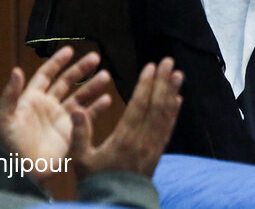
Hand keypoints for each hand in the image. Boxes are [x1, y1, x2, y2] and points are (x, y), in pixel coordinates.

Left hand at [0, 46, 113, 182]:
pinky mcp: (70, 133)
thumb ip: (10, 95)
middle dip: (81, 69)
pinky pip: (86, 117)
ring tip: (106, 76)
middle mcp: (48, 106)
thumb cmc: (6, 145)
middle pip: (67, 82)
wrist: (19, 172)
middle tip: (96, 57)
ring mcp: (61, 119)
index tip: (70, 50)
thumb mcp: (3, 119)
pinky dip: (97, 108)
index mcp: (32, 99)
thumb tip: (16, 70)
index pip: (46, 74)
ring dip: (92, 86)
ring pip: (80, 97)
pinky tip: (107, 100)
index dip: (57, 62)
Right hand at [70, 58, 182, 178]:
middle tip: (168, 61)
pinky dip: (173, 112)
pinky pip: (168, 129)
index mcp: (124, 139)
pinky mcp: (158, 154)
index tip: (150, 66)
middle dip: (162, 82)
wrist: (115, 204)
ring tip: (178, 74)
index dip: (145, 85)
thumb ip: (80, 134)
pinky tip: (177, 99)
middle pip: (156, 106)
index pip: (138, 106)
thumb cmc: (96, 182)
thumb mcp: (80, 161)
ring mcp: (153, 147)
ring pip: (165, 115)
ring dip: (172, 92)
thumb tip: (76, 109)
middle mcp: (142, 141)